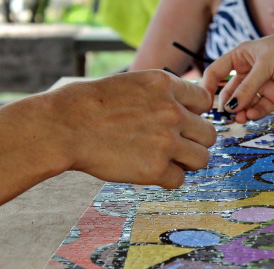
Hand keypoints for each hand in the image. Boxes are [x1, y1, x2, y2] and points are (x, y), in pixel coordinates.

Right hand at [51, 70, 216, 187]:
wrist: (64, 126)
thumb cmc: (90, 104)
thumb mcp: (132, 83)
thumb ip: (161, 95)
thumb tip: (184, 110)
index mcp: (166, 85)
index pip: (205, 102)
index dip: (195, 115)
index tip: (183, 124)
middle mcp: (172, 111)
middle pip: (209, 134)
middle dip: (194, 142)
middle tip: (175, 146)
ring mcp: (166, 141)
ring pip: (202, 158)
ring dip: (186, 162)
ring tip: (166, 161)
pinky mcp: (155, 168)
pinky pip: (179, 180)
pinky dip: (167, 179)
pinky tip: (149, 171)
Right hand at [203, 30, 273, 122]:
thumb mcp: (264, 65)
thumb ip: (247, 88)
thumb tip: (231, 107)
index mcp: (241, 57)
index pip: (217, 71)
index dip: (209, 85)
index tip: (205, 101)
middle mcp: (249, 72)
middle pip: (229, 91)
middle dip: (227, 103)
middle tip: (226, 113)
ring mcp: (261, 86)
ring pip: (244, 103)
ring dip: (239, 111)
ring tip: (239, 118)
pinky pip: (259, 109)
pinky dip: (253, 114)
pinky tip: (250, 116)